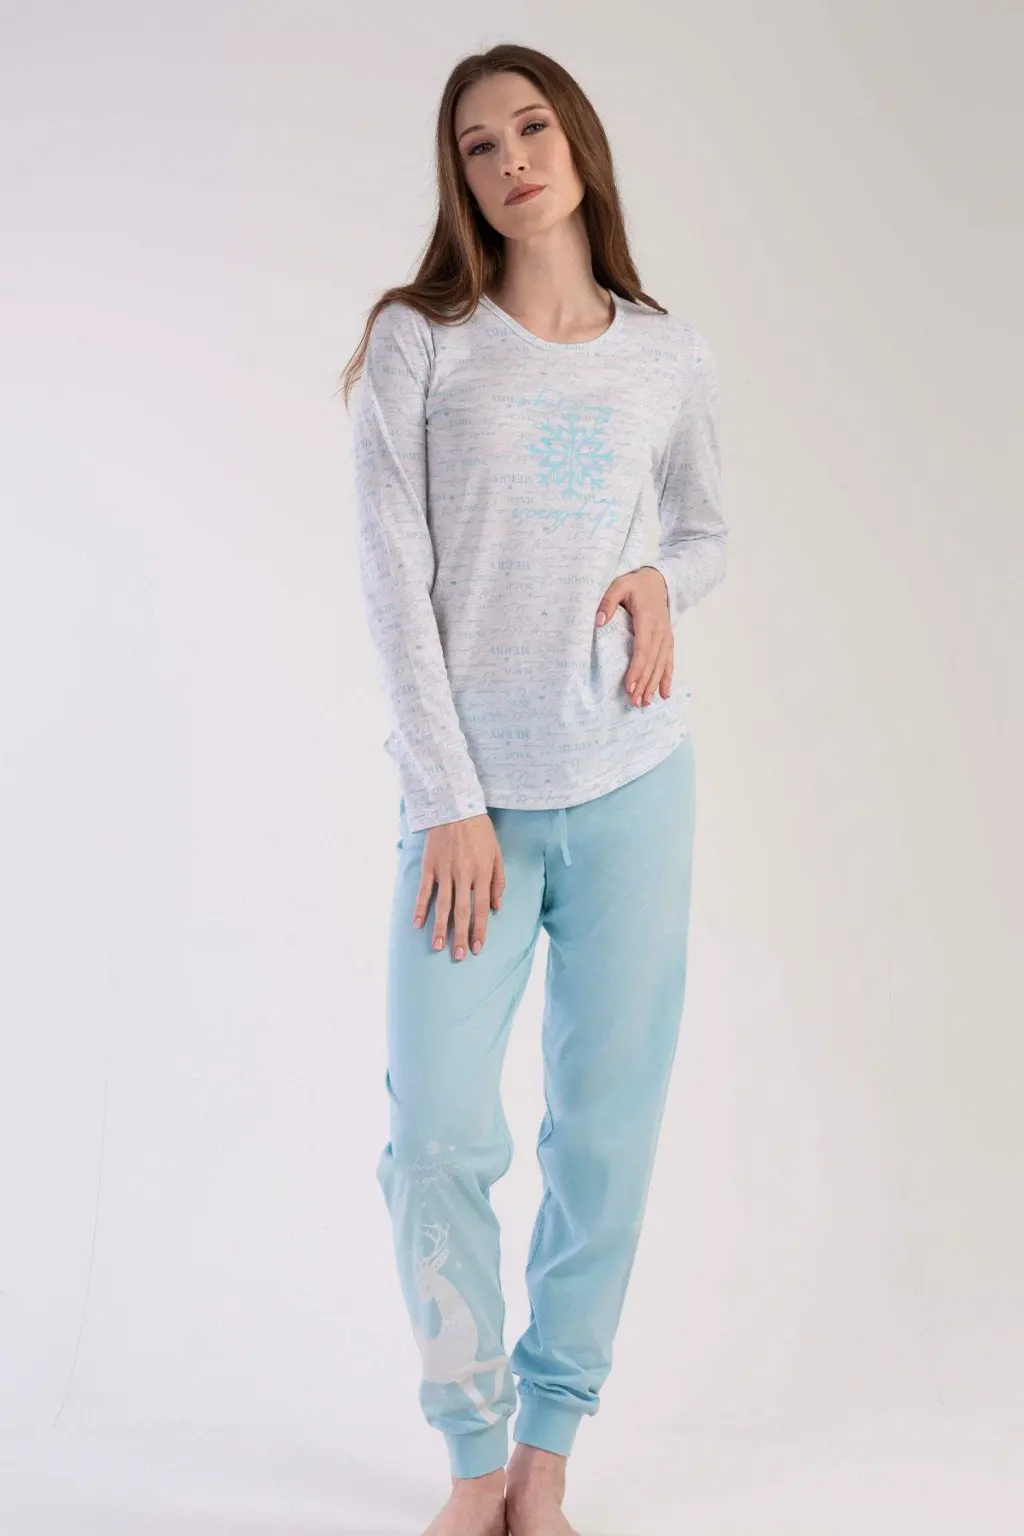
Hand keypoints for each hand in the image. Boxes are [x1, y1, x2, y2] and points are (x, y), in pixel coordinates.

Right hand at [413, 813, 504, 959]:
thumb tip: (496, 907)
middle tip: (459, 956)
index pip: (481, 909)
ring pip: (442, 905)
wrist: (455, 807)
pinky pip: (424, 891)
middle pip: (462, 912)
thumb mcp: (496, 853)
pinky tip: (417, 924)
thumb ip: (498, 881)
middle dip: (461, 936)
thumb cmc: (479, 830)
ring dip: (439, 928)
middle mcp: (463, 876)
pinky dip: (420, 908)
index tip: (478, 948)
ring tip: (437, 947)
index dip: (480, 930)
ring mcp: (444, 872)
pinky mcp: (429, 866)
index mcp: (481, 874)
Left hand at [595, 566, 673, 705]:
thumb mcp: (618, 586)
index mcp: (647, 620)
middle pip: (652, 662)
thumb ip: (608, 602)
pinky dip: (667, 678)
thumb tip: (599, 621)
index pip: (642, 649)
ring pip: (661, 664)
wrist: (659, 581)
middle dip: (644, 683)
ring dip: (654, 684)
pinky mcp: (668, 640)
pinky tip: (664, 694)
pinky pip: (669, 661)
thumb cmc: (635, 584)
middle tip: (635, 702)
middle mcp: (660, 631)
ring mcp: (666, 637)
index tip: (630, 686)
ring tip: (646, 703)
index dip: (637, 669)